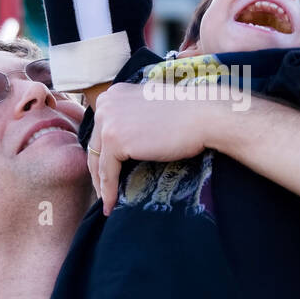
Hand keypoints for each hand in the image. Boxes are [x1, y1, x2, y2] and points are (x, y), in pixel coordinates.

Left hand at [86, 82, 224, 213]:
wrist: (204, 115)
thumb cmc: (187, 113)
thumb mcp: (149, 108)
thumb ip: (132, 117)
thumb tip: (126, 139)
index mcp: (113, 94)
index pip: (101, 129)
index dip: (103, 153)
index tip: (108, 171)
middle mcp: (105, 103)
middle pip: (95, 145)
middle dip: (99, 171)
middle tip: (104, 190)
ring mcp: (108, 121)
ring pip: (98, 161)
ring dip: (102, 185)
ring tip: (108, 202)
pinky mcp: (115, 140)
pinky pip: (107, 172)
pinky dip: (109, 191)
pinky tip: (111, 204)